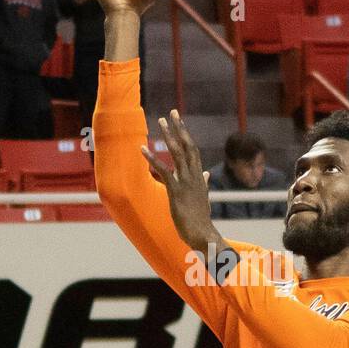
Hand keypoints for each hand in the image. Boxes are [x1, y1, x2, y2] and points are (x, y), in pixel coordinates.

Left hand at [142, 110, 218, 252]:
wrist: (204, 235)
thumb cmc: (201, 219)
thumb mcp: (203, 197)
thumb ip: (203, 183)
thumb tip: (206, 174)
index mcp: (199, 177)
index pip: (193, 150)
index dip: (186, 135)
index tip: (180, 121)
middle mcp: (194, 176)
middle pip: (187, 146)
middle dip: (179, 128)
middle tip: (172, 112)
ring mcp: (186, 182)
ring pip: (178, 153)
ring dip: (169, 136)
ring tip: (160, 121)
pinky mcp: (176, 191)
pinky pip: (163, 170)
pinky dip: (152, 159)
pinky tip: (142, 149)